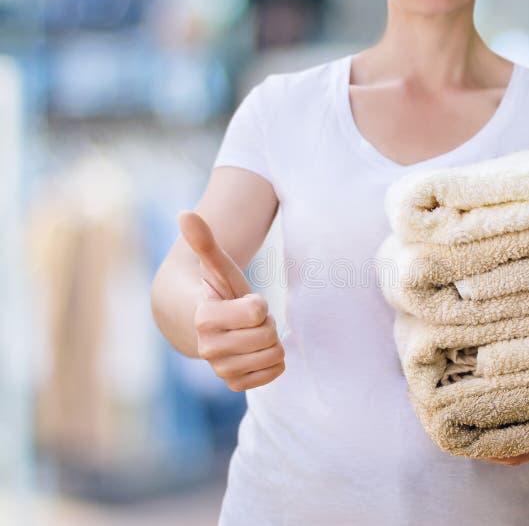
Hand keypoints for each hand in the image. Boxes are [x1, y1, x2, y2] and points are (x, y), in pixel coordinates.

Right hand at [179, 211, 285, 391]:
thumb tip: (185, 213)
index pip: (258, 311)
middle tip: (248, 319)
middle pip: (269, 335)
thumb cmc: (217, 291)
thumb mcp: (216, 267)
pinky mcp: (235, 384)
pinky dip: (273, 361)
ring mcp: (221, 370)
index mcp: (205, 318)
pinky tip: (256, 350)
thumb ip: (205, 242)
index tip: (241, 301)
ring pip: (275, 354)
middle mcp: (209, 349)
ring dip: (270, 340)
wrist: (205, 327)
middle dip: (265, 322)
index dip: (257, 302)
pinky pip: (275, 372)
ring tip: (250, 333)